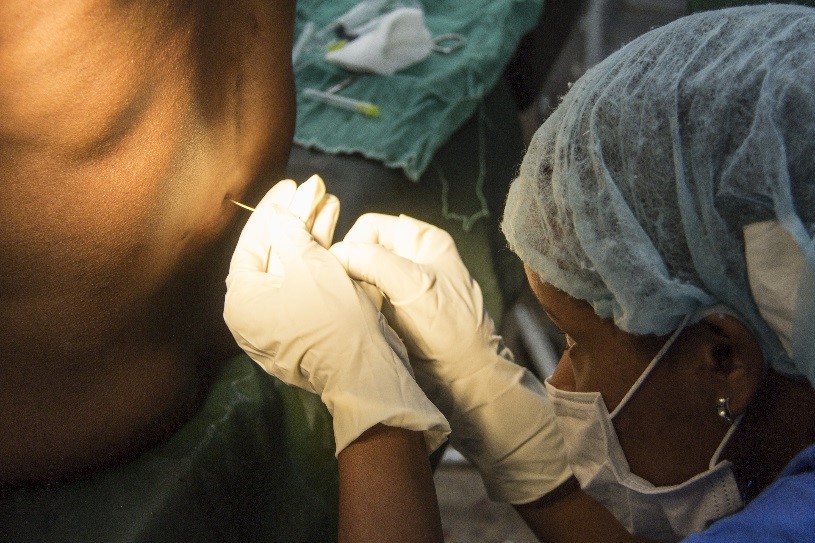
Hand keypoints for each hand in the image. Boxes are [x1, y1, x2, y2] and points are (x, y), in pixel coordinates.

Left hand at [224, 184, 448, 453]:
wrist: (366, 371)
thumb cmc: (333, 317)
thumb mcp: (309, 264)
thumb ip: (288, 233)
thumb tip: (278, 216)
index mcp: (241, 302)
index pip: (252, 242)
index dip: (274, 208)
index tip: (291, 184)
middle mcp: (252, 315)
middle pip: (274, 254)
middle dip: (297, 218)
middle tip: (315, 188)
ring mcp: (277, 325)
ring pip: (293, 269)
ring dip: (312, 235)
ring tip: (331, 202)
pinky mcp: (302, 330)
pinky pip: (305, 287)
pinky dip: (318, 261)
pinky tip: (333, 232)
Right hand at [331, 214, 571, 502]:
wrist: (465, 375)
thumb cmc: (447, 327)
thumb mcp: (411, 286)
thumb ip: (374, 261)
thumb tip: (337, 253)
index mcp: (422, 239)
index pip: (371, 226)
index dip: (353, 245)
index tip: (342, 272)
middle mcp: (414, 256)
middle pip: (365, 250)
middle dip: (352, 270)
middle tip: (347, 293)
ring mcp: (406, 283)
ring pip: (364, 275)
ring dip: (355, 290)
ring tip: (354, 308)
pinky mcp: (398, 308)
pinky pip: (369, 297)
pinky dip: (361, 306)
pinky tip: (362, 319)